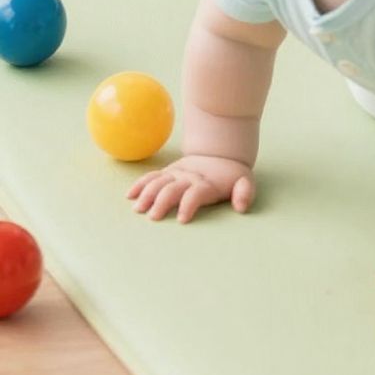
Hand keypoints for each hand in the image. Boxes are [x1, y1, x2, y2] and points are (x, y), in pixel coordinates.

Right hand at [128, 156, 254, 223]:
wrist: (219, 154)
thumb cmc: (231, 176)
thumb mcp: (244, 182)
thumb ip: (244, 193)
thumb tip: (241, 207)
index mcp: (206, 184)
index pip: (196, 193)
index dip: (189, 204)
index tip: (182, 220)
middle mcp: (188, 178)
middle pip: (172, 188)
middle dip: (162, 202)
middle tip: (153, 217)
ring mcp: (176, 174)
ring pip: (158, 182)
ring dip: (147, 194)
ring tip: (138, 209)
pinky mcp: (167, 172)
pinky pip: (151, 177)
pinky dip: (140, 184)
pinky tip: (130, 196)